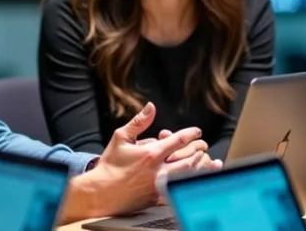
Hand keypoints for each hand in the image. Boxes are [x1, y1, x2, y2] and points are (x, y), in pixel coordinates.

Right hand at [68, 103, 206, 217]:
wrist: (101, 192)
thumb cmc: (110, 164)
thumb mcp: (121, 137)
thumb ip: (139, 122)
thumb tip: (152, 106)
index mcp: (151, 153)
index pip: (179, 140)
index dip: (192, 133)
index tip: (197, 131)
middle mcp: (159, 170)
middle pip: (189, 158)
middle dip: (199, 150)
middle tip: (203, 145)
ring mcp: (160, 186)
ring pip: (188, 175)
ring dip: (199, 166)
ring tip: (204, 159)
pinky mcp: (158, 199)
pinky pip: (180, 190)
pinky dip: (190, 183)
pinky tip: (196, 180)